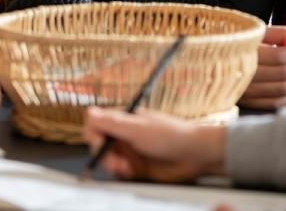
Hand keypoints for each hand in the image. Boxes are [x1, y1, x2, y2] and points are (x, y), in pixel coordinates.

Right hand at [82, 107, 225, 182]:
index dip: (94, 135)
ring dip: (112, 165)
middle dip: (102, 155)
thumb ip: (113, 123)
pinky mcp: (136, 167)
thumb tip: (89, 113)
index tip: (100, 145)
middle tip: (114, 163)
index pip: (96, 123)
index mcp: (123, 119)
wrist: (195, 155)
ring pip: (107, 159)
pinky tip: (131, 172)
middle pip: (98, 144)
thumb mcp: (139, 128)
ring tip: (125, 168)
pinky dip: (121, 173)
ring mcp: (129, 151)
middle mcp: (124, 134)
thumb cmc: (171, 135)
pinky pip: (119, 172)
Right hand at [238, 25, 285, 109]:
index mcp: (244, 53)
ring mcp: (246, 90)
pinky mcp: (247, 102)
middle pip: (284, 74)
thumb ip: (274, 33)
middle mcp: (244, 74)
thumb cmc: (232, 42)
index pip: (280, 57)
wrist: (208, 62)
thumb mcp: (249, 31)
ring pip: (282, 89)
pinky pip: (275, 102)